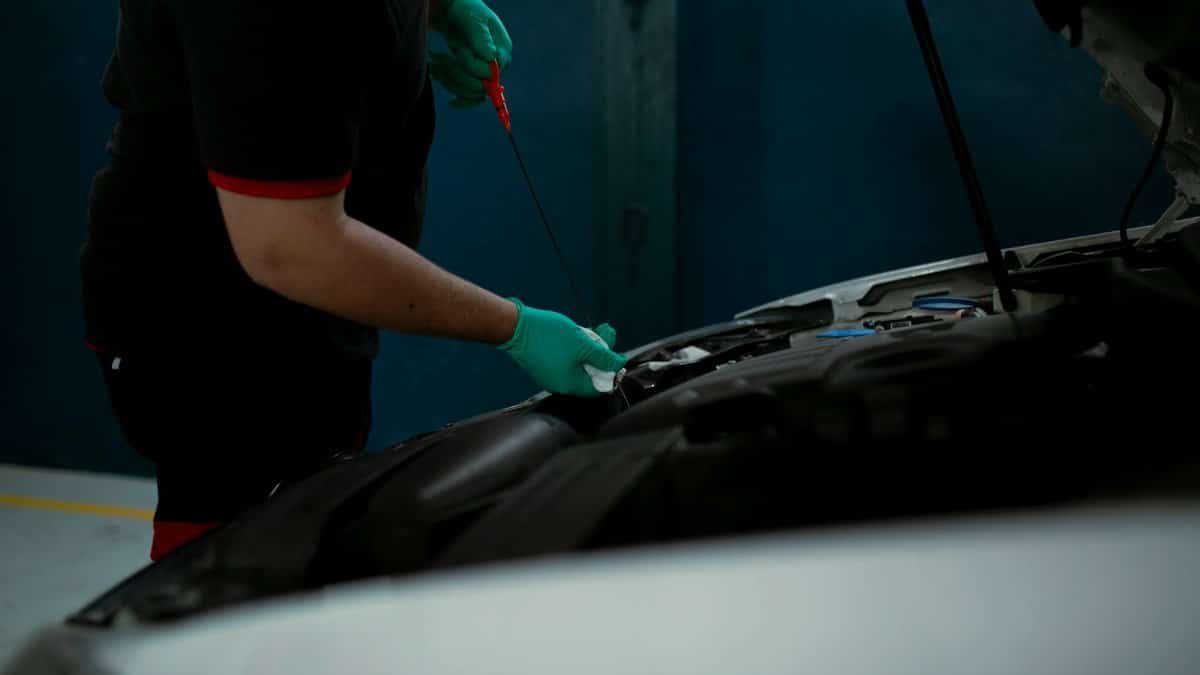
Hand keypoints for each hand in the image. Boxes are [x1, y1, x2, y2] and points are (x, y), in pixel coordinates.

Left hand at [429, 0, 512, 107]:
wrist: (454, 12)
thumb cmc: (465, 11)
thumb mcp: (472, 20)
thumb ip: (481, 38)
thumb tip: (490, 58)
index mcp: (502, 51)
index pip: (490, 73)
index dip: (471, 66)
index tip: (458, 50)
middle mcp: (497, 67)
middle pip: (479, 87)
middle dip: (456, 74)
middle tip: (438, 57)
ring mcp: (485, 75)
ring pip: (470, 94)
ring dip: (448, 80)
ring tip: (435, 62)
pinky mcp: (474, 80)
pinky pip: (467, 97)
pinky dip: (455, 94)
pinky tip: (447, 95)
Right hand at [498, 299, 625, 397]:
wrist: (515, 326)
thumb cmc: (549, 336)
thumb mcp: (583, 344)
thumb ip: (603, 356)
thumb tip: (619, 364)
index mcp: (569, 385)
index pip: (598, 388)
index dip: (611, 373)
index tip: (616, 356)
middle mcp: (559, 385)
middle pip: (589, 375)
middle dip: (601, 355)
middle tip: (607, 333)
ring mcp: (551, 376)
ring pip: (579, 366)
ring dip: (590, 349)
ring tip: (598, 329)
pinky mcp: (544, 365)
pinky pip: (567, 362)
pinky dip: (577, 350)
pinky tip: (582, 334)